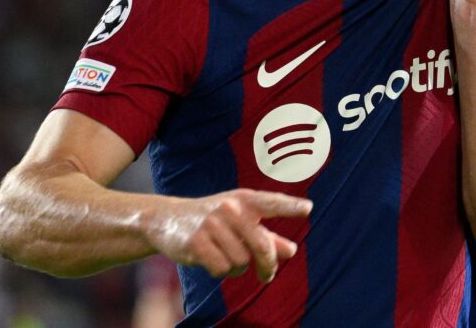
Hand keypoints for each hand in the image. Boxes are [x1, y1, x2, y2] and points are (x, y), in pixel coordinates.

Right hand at [146, 188, 311, 282]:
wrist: (166, 219)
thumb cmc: (213, 219)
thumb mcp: (240, 221)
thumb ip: (267, 235)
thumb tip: (291, 251)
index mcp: (244, 200)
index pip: (272, 202)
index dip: (290, 207)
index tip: (308, 208)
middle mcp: (230, 208)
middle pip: (262, 245)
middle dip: (268, 264)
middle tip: (267, 275)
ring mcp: (212, 225)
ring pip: (241, 261)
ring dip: (238, 267)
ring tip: (225, 255)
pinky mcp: (196, 243)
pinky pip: (222, 269)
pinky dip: (221, 271)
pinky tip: (212, 259)